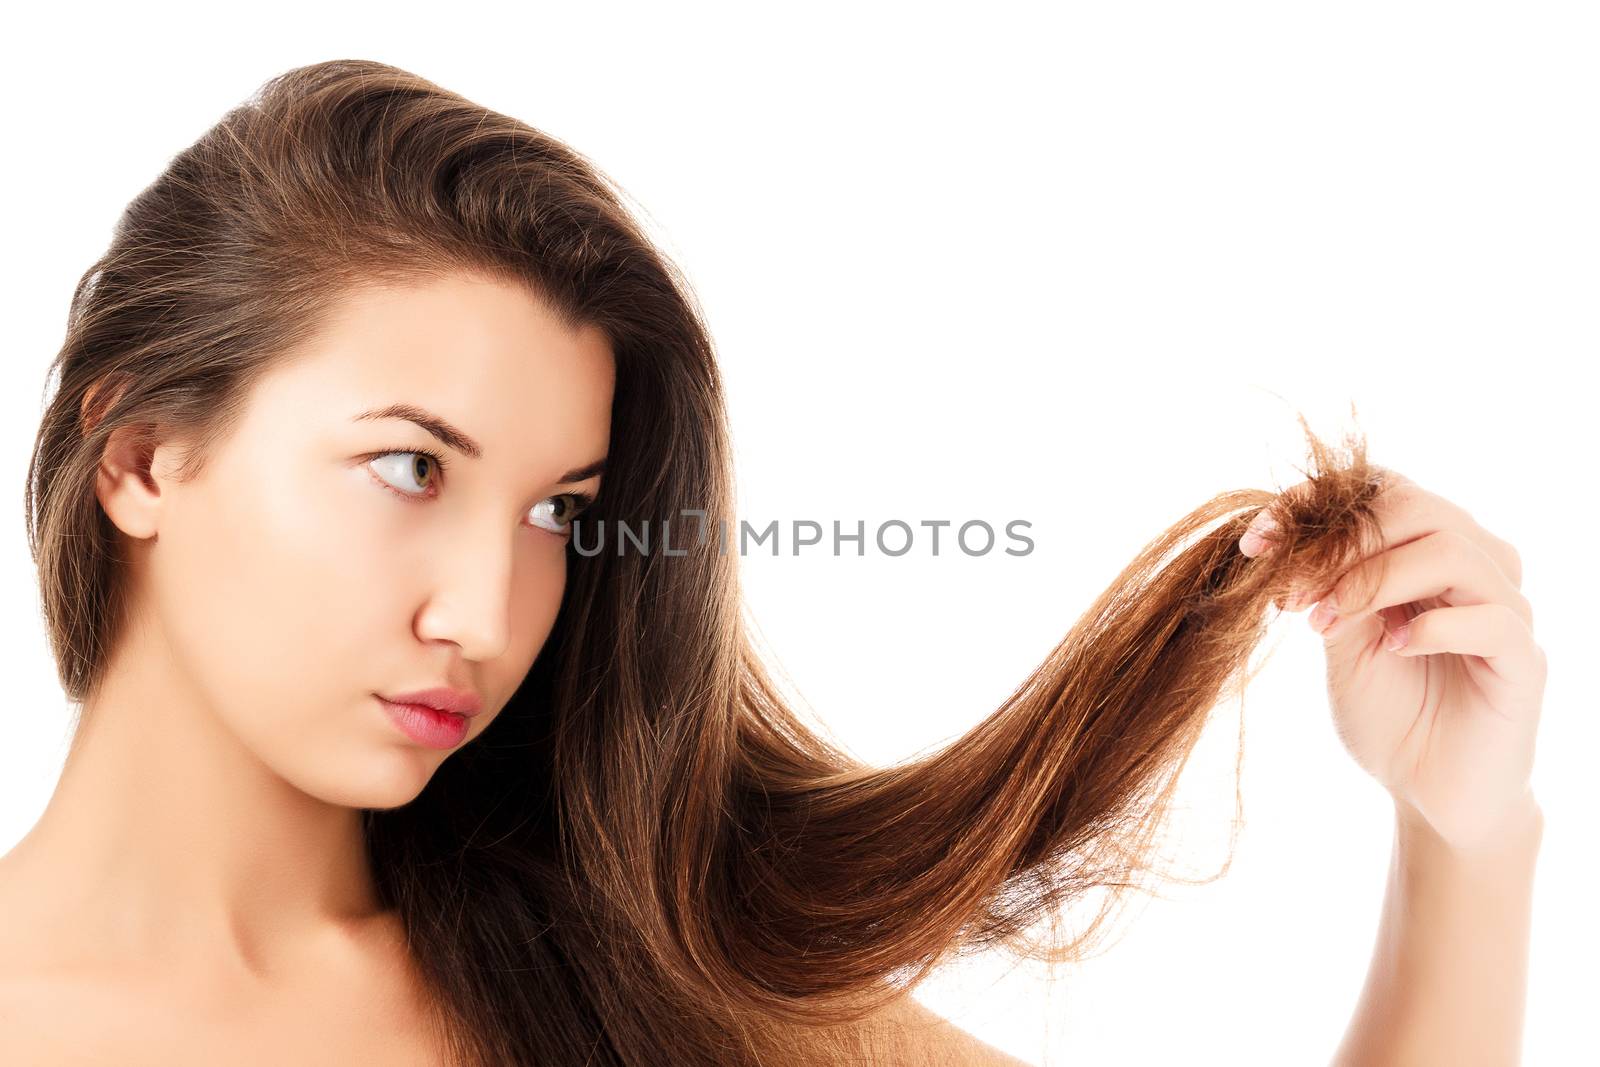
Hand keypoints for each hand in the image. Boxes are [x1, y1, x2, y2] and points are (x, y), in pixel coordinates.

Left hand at [1238, 470, 1545, 850]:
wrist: (1429, 794)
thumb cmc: (1389, 712)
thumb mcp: (1343, 641)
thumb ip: (1331, 586)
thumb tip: (1288, 540)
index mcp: (1431, 553)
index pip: (1383, 493)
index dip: (1316, 506)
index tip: (1256, 540)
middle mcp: (1477, 569)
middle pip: (1418, 510)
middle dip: (1339, 544)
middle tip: (1289, 591)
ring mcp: (1507, 611)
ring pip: (1450, 552)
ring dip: (1373, 580)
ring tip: (1325, 622)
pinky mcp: (1523, 661)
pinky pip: (1489, 619)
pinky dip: (1430, 626)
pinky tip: (1392, 647)